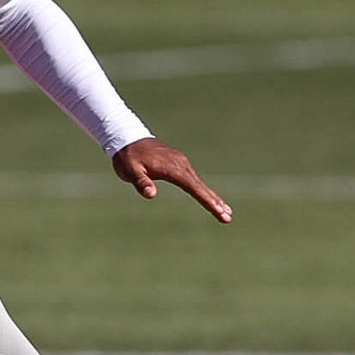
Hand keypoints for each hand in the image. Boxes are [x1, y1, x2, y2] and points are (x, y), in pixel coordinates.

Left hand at [112, 138, 231, 222]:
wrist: (127, 137)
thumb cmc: (127, 157)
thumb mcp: (130, 170)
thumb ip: (140, 182)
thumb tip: (150, 194)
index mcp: (171, 167)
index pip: (193, 187)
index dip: (206, 200)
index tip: (219, 211)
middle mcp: (181, 164)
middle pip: (201, 186)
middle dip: (215, 201)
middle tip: (228, 217)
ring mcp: (181, 162)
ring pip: (199, 182)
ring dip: (212, 197)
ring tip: (225, 211)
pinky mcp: (178, 162)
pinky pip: (194, 179)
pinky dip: (203, 189)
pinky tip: (208, 196)